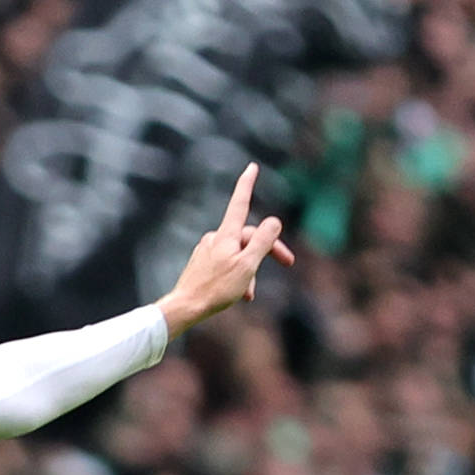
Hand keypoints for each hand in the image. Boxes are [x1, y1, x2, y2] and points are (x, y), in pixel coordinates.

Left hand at [154, 164, 295, 336]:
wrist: (185, 307)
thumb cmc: (216, 288)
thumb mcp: (247, 265)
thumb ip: (263, 242)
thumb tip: (274, 222)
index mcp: (226, 235)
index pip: (240, 202)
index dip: (247, 184)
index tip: (252, 166)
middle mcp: (215, 238)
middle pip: (248, 236)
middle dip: (268, 249)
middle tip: (289, 262)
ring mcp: (207, 250)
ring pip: (238, 253)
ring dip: (250, 270)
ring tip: (249, 294)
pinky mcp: (202, 264)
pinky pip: (226, 264)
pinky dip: (237, 275)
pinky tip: (239, 294)